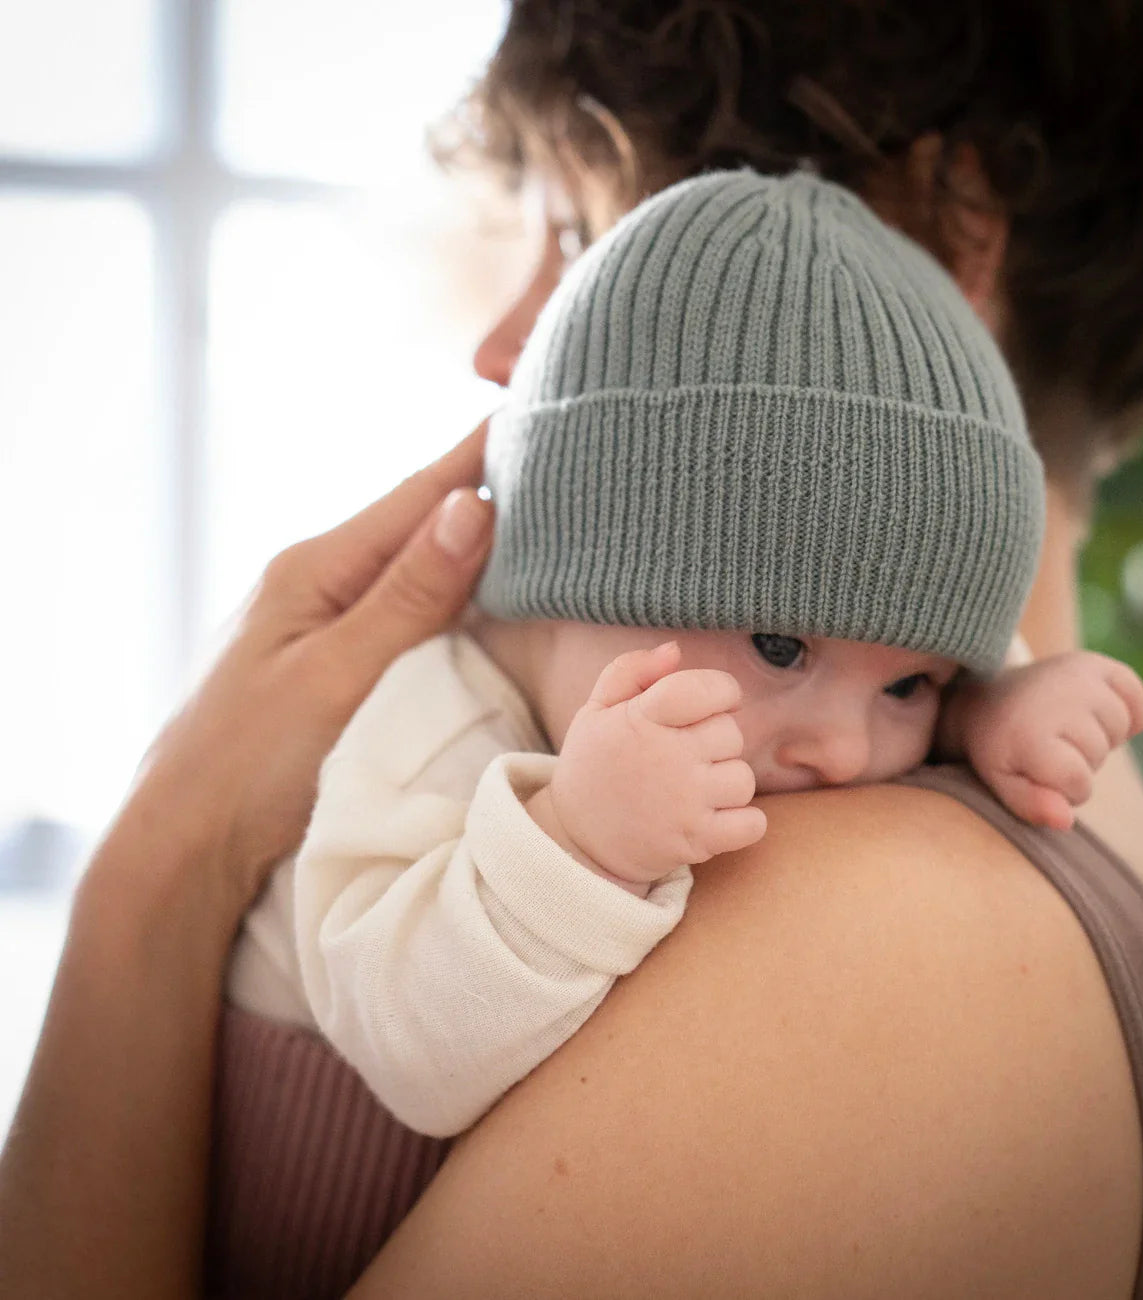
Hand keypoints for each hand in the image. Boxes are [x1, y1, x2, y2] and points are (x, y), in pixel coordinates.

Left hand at [118, 422, 493, 920]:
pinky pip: (402, 609)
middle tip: (554, 456)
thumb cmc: (247, 764)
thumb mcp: (337, 675)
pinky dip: (447, 591)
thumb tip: (472, 504)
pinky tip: (475, 591)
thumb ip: (407, 594)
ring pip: (411, 566)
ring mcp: (320, 623)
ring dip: (468, 540)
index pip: (416, 496)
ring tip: (532, 512)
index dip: (478, 455)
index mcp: (313, 569)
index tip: (535, 408)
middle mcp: (316, 583)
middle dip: (482, 487)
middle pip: (415, 524)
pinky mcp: (329, 663)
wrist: (184, 847)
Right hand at [542, 642, 767, 887]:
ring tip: (695, 788)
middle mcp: (667, 758)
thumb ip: (631, 671)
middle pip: (730, 733)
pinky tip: (716, 816)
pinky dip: (744, 822)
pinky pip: (752, 824)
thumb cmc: (594, 767)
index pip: (707, 689)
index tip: (713, 703)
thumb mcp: (596, 711)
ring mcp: (684, 802)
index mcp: (642, 719)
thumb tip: (674, 650)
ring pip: (742, 778)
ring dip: (726, 782)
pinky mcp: (696, 840)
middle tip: (686, 754)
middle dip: (716, 739)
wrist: (575, 842)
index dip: (722, 690)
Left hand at [959, 651, 1142, 829]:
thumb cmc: (998, 746)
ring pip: (1120, 729)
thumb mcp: (1000, 780)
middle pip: (1099, 757)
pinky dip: (1127, 713)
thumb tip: (1065, 821)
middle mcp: (1056, 699)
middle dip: (1078, 761)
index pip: (1079, 785)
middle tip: (1047, 743)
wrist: (989, 695)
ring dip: (1098, 737)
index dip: (1063, 789)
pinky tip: (1093, 713)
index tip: (1037, 770)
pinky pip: (1137, 703)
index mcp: (1029, 733)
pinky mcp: (1096, 663)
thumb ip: (1030, 805)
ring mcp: (1078, 676)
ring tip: (1063, 726)